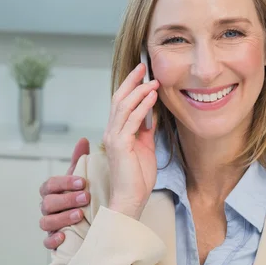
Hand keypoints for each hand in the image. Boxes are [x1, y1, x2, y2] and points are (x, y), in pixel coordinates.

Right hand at [40, 137, 90, 249]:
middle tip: (85, 197)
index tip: (83, 181)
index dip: (65, 182)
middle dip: (67, 199)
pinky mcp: (52, 239)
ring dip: (62, 218)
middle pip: (48, 203)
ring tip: (79, 215)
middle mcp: (48, 206)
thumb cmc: (80, 194)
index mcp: (52, 190)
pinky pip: (46, 241)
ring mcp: (49, 223)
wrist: (87, 217)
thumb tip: (83, 140)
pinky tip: (63, 237)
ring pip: (46, 221)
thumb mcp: (81, 176)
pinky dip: (52, 239)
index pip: (50, 184)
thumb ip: (80, 159)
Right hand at [104, 63, 159, 219]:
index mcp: (117, 131)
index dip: (130, 86)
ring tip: (154, 81)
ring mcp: (114, 137)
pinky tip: (152, 97)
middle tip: (143, 66)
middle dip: (131, 81)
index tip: (142, 72)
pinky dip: (142, 106)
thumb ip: (146, 129)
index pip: (121, 103)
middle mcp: (111, 131)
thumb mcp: (146, 147)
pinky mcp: (120, 144)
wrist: (131, 198)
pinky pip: (132, 120)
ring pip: (124, 106)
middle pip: (119, 98)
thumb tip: (152, 112)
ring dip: (140, 91)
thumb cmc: (138, 176)